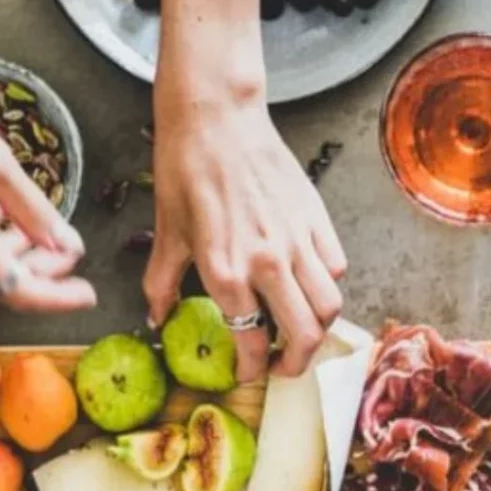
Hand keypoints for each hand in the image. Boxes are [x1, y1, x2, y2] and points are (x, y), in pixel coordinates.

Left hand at [146, 3, 345, 380]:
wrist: (215, 118)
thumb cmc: (186, 170)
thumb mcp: (167, 233)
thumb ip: (161, 284)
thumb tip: (155, 318)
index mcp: (227, 273)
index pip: (253, 342)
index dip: (253, 368)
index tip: (249, 371)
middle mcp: (268, 264)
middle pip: (306, 336)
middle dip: (296, 363)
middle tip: (283, 365)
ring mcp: (297, 242)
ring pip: (329, 307)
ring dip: (318, 328)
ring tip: (301, 330)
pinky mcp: (316, 220)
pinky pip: (335, 267)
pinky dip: (326, 284)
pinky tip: (307, 282)